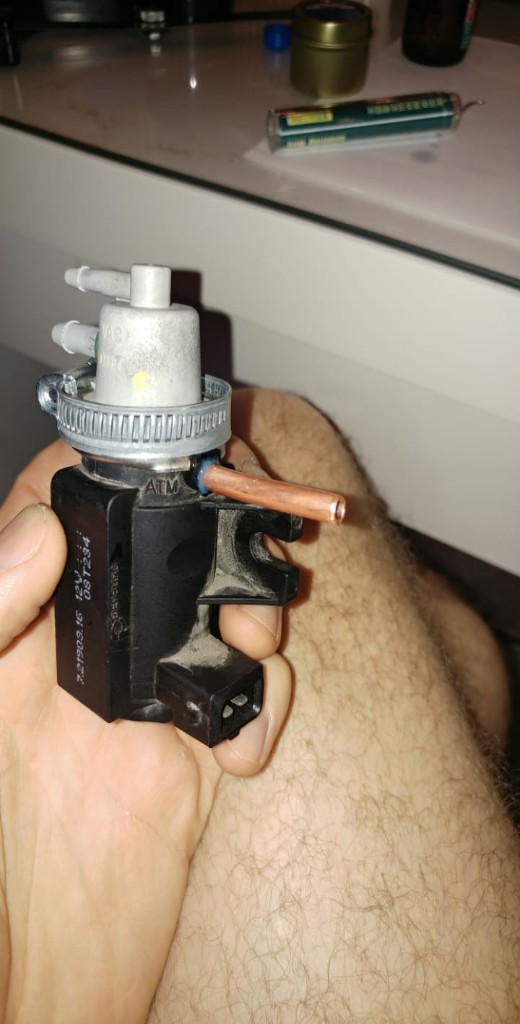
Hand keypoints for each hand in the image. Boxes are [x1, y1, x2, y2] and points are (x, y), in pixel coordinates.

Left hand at [0, 439, 290, 1023]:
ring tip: (249, 648)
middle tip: (235, 567)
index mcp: (24, 622)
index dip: (125, 469)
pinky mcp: (193, 751)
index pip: (72, 505)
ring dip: (254, 616)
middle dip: (218, 538)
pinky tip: (239, 746)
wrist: (29, 976)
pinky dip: (263, 706)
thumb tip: (42, 530)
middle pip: (166, 546)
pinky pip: (247, 698)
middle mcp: (89, 647)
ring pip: (220, 610)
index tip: (180, 464)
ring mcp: (146, 697)